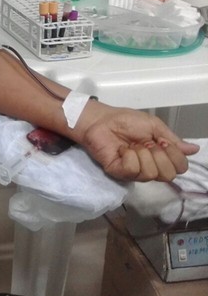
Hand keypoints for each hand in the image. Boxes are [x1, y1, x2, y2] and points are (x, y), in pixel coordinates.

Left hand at [76, 101, 199, 181]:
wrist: (101, 120)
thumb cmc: (126, 121)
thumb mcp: (154, 126)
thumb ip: (173, 140)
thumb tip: (194, 149)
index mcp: (161, 157)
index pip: (180, 168)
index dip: (174, 155)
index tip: (162, 141)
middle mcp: (150, 167)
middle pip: (168, 175)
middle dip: (159, 155)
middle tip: (146, 143)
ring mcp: (134, 172)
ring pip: (150, 173)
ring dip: (142, 153)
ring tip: (132, 145)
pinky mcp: (119, 172)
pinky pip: (133, 170)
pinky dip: (129, 155)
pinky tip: (122, 149)